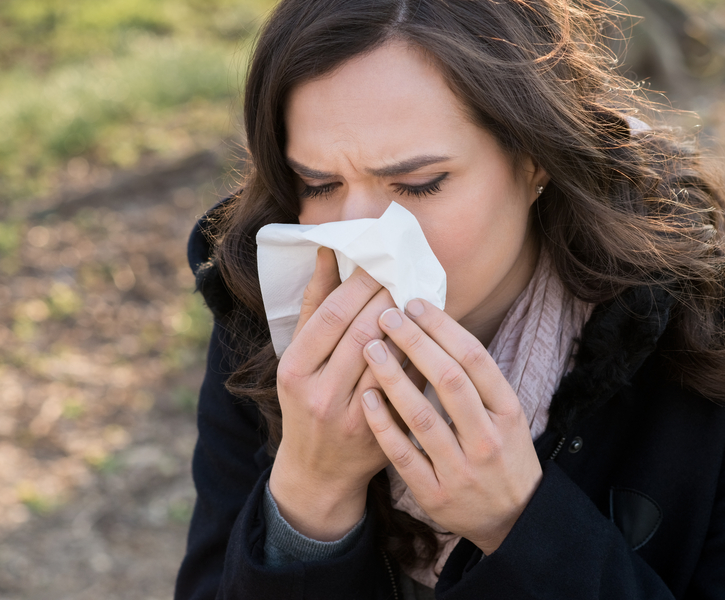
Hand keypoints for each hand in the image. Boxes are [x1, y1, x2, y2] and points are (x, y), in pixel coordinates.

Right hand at [269, 247, 406, 540]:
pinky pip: (407, 386)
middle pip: (363, 333)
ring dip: (409, 325)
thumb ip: (315, 305)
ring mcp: (352, 416)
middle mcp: (320, 394)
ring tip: (419, 299)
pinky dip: (419, 358)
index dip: (360, 285)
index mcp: (294, 370)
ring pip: (389, 359)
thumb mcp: (299, 356)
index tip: (380, 263)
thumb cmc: (307, 400)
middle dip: (389, 299)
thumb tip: (329, 253)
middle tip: (406, 273)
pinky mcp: (381, 432)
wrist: (319, 470)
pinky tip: (429, 337)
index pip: (332, 316)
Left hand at [359, 298, 542, 554]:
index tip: (414, 302)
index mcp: (507, 411)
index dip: (441, 327)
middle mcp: (487, 437)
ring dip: (393, 377)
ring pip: (422, 416)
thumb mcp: (507, 413)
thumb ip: (478, 378)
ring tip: (370, 347)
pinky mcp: (436, 493)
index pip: (474, 358)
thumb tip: (439, 325)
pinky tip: (367, 396)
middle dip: (415, 342)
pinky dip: (383, 424)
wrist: (514, 518)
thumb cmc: (504, 453)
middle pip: (448, 379)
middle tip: (386, 314)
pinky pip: (404, 454)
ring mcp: (461, 468)